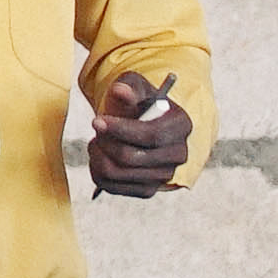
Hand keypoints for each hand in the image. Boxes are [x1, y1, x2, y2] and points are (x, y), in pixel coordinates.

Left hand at [87, 72, 189, 197]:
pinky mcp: (148, 190)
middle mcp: (179, 155)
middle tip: (96, 126)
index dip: (120, 130)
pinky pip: (112, 187)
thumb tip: (120, 90)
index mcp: (181, 125)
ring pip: (118, 173)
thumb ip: (127, 88)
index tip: (97, 121)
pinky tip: (100, 155)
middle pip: (131, 158)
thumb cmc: (137, 102)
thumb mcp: (133, 87)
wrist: (140, 122)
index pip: (151, 135)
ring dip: (98, 155)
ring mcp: (165, 175)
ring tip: (98, 139)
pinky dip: (97, 170)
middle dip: (105, 142)